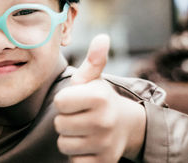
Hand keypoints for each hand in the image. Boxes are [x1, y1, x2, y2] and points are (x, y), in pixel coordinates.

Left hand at [54, 34, 145, 161]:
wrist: (127, 126)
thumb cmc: (101, 100)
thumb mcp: (95, 79)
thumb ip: (93, 59)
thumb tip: (103, 37)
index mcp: (99, 97)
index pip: (59, 103)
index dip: (65, 101)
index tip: (77, 101)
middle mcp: (103, 121)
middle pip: (59, 124)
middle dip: (66, 120)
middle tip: (80, 116)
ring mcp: (105, 144)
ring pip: (64, 144)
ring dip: (70, 138)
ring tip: (84, 130)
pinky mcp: (104, 162)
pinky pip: (74, 161)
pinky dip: (78, 155)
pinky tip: (88, 145)